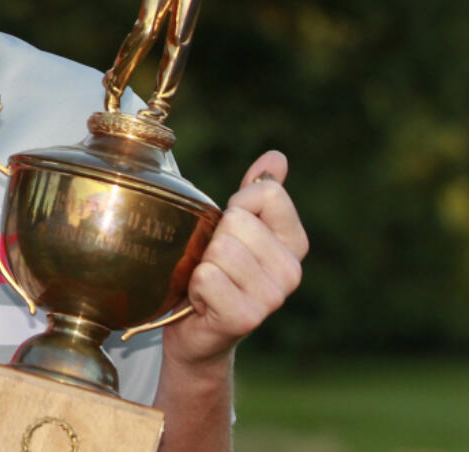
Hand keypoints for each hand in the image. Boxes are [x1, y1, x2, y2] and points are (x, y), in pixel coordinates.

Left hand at [164, 150, 307, 368]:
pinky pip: (206, 276)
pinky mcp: (245, 318)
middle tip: (214, 263)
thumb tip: (277, 157)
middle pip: (238, 220)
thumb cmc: (216, 273)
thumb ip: (256, 192)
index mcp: (295, 244)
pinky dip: (194, 286)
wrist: (197, 333)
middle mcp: (292, 272)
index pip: (267, 193)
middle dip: (213, 238)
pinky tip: (202, 301)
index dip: (237, 204)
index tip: (230, 230)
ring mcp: (272, 298)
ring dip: (201, 264)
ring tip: (208, 282)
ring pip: (220, 249)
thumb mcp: (236, 228)